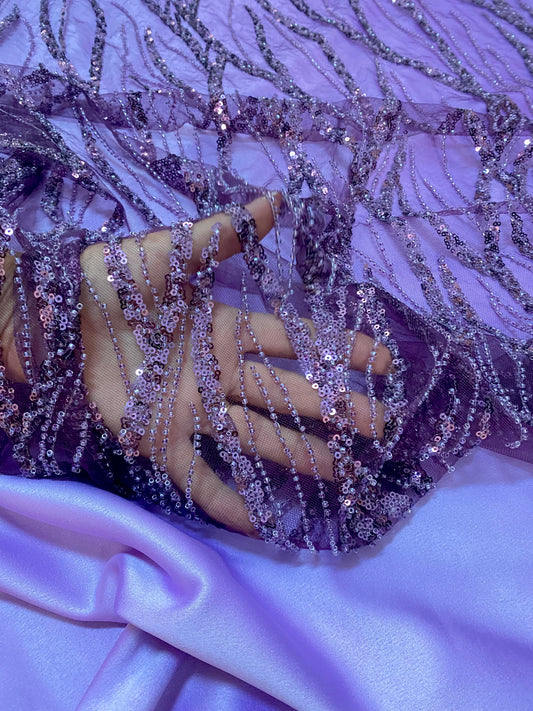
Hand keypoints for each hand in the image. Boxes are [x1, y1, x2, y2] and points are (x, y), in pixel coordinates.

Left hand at [80, 197, 391, 534]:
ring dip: (296, 454)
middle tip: (376, 427)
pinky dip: (221, 498)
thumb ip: (224, 235)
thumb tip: (276, 201)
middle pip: (288, 394)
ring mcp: (194, 410)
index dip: (339, 350)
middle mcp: (221, 374)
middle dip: (334, 409)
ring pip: (255, 437)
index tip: (382, 363)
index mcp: (228, 331)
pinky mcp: (159, 439)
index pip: (297, 342)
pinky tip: (255, 521)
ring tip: (338, 474)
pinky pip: (196, 474)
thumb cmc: (119, 280)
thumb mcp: (175, 250)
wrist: (61, 315)